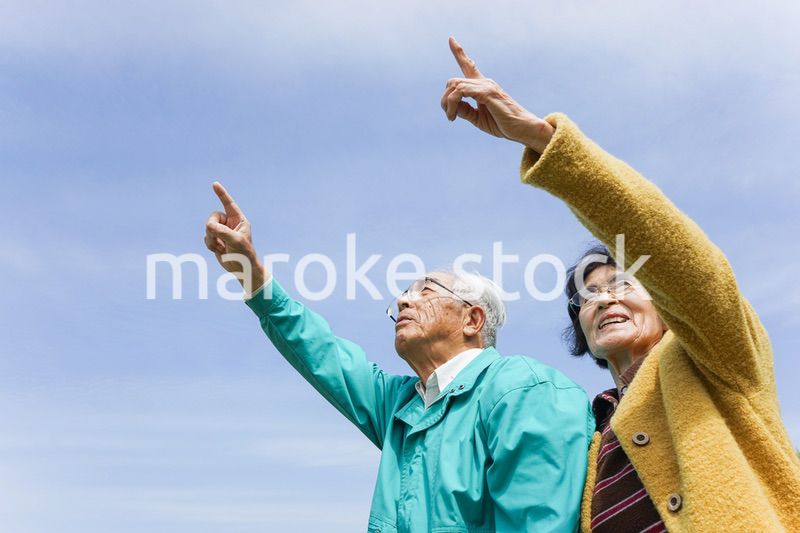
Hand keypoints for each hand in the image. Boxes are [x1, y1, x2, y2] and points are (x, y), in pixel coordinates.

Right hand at [204, 182, 266, 290]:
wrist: (242, 269)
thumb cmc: (244, 254)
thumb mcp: (235, 240)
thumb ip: (222, 231)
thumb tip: (208, 225)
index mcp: (238, 220)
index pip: (229, 204)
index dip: (221, 194)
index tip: (215, 184)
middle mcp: (229, 224)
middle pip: (213, 217)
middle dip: (212, 227)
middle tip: (219, 238)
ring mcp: (222, 231)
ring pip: (207, 228)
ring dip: (212, 238)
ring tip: (221, 247)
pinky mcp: (215, 240)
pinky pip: (205, 237)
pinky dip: (210, 244)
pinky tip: (219, 250)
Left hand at [441, 37, 553, 153]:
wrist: (522, 129)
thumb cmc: (502, 124)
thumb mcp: (477, 118)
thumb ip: (465, 110)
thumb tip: (452, 105)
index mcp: (482, 86)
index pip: (469, 65)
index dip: (459, 52)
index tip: (451, 38)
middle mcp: (484, 82)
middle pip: (453, 81)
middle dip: (445, 100)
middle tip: (450, 117)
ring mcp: (486, 86)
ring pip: (455, 86)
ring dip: (448, 103)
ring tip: (451, 118)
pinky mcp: (487, 93)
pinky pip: (462, 91)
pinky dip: (453, 103)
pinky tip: (454, 116)